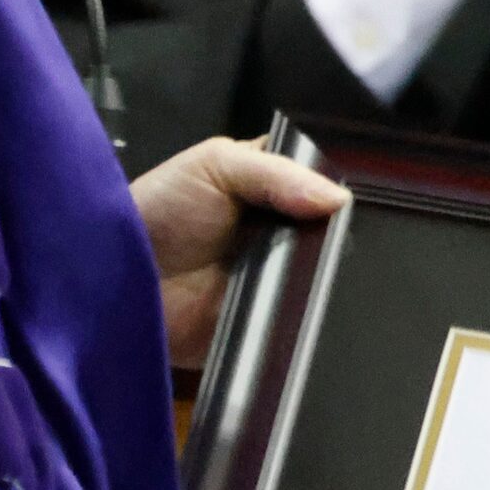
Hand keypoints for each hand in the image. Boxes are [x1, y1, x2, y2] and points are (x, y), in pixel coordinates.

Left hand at [130, 136, 347, 367]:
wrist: (110, 285)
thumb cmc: (159, 210)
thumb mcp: (214, 165)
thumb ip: (274, 172)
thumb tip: (340, 200)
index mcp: (283, 184)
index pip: (334, 180)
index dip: (354, 185)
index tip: (378, 192)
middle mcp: (293, 231)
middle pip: (342, 232)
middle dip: (354, 236)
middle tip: (365, 239)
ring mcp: (289, 280)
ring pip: (335, 278)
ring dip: (340, 279)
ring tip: (353, 277)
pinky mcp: (279, 324)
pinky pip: (313, 322)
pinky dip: (322, 320)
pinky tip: (335, 312)